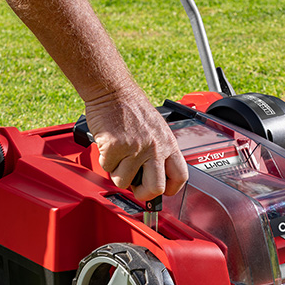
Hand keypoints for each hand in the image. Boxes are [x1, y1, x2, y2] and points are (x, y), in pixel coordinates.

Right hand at [85, 85, 187, 200]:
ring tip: (117, 155)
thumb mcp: (156, 129)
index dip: (170, 190)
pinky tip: (108, 144)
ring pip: (124, 181)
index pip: (180, 176)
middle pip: (155, 188)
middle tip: (134, 187)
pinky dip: (104, 159)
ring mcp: (135, 148)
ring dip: (117, 172)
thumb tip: (152, 176)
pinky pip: (107, 167)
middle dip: (142, 194)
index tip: (161, 192)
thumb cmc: (131, 107)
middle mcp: (155, 147)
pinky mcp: (116, 147)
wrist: (113, 90)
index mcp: (168, 143)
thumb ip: (158, 151)